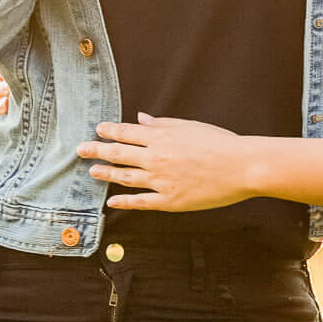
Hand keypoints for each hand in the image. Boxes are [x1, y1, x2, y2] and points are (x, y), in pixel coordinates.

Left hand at [78, 115, 254, 211]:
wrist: (242, 167)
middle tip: (80, 150)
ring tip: (92, 172)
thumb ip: (162, 124)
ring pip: (125, 177)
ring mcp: (160, 181)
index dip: (109, 131)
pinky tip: (111, 201)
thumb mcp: (190, 126)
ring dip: (106, 173)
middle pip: (118, 154)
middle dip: (96, 150)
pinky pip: (141, 202)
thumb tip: (140, 119)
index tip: (97, 130)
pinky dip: (124, 201)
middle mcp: (155, 158)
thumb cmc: (220, 143)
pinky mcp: (169, 201)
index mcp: (161, 137)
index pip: (126, 133)